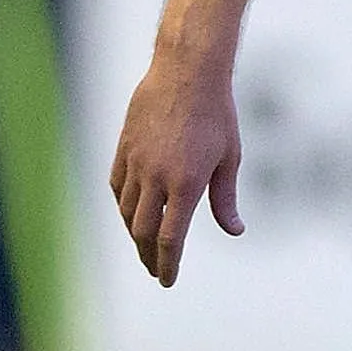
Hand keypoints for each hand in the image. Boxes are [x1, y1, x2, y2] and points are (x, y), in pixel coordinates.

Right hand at [109, 57, 244, 286]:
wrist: (187, 70)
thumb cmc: (216, 113)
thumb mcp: (229, 158)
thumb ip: (226, 199)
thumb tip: (234, 230)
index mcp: (186, 183)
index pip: (171, 239)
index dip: (168, 264)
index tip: (168, 279)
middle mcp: (156, 176)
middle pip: (143, 231)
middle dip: (148, 256)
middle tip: (154, 270)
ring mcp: (136, 161)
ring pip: (126, 210)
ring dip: (134, 233)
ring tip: (144, 245)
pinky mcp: (125, 146)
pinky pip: (117, 185)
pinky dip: (123, 204)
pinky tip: (130, 212)